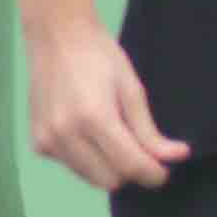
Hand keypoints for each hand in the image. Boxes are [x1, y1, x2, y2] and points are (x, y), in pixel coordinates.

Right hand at [25, 20, 184, 189]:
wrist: (56, 37)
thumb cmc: (99, 57)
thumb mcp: (132, 89)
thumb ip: (149, 130)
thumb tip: (178, 156)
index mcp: (94, 117)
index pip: (129, 165)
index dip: (153, 174)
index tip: (164, 172)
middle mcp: (65, 134)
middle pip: (110, 179)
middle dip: (130, 171)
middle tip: (139, 151)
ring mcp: (47, 140)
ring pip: (90, 178)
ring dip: (108, 168)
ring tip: (112, 138)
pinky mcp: (38, 142)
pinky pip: (72, 166)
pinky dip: (86, 159)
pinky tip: (87, 133)